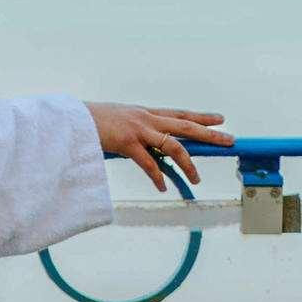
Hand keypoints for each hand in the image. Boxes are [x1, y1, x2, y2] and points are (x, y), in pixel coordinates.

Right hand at [87, 101, 230, 190]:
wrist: (72, 120)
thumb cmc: (91, 122)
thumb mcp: (118, 121)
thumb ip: (133, 130)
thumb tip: (143, 143)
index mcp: (145, 113)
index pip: (180, 114)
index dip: (201, 116)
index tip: (220, 119)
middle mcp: (146, 118)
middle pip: (186, 126)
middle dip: (209, 134)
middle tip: (230, 140)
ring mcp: (138, 130)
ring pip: (173, 145)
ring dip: (187, 164)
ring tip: (197, 179)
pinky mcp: (126, 143)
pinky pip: (148, 163)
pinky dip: (157, 177)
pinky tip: (162, 187)